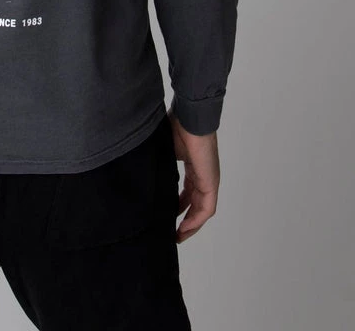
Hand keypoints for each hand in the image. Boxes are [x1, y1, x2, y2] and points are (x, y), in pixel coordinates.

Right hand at [167, 106, 220, 242]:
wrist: (190, 119)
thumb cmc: (177, 126)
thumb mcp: (166, 149)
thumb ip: (160, 161)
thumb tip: (143, 167)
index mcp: (192, 166)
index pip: (187, 191)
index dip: (178, 205)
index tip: (166, 215)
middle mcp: (202, 175)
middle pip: (195, 203)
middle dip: (184, 219)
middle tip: (172, 232)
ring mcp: (208, 180)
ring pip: (201, 210)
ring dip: (190, 225)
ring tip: (178, 236)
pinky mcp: (210, 184)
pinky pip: (206, 209)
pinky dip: (195, 221)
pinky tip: (184, 229)